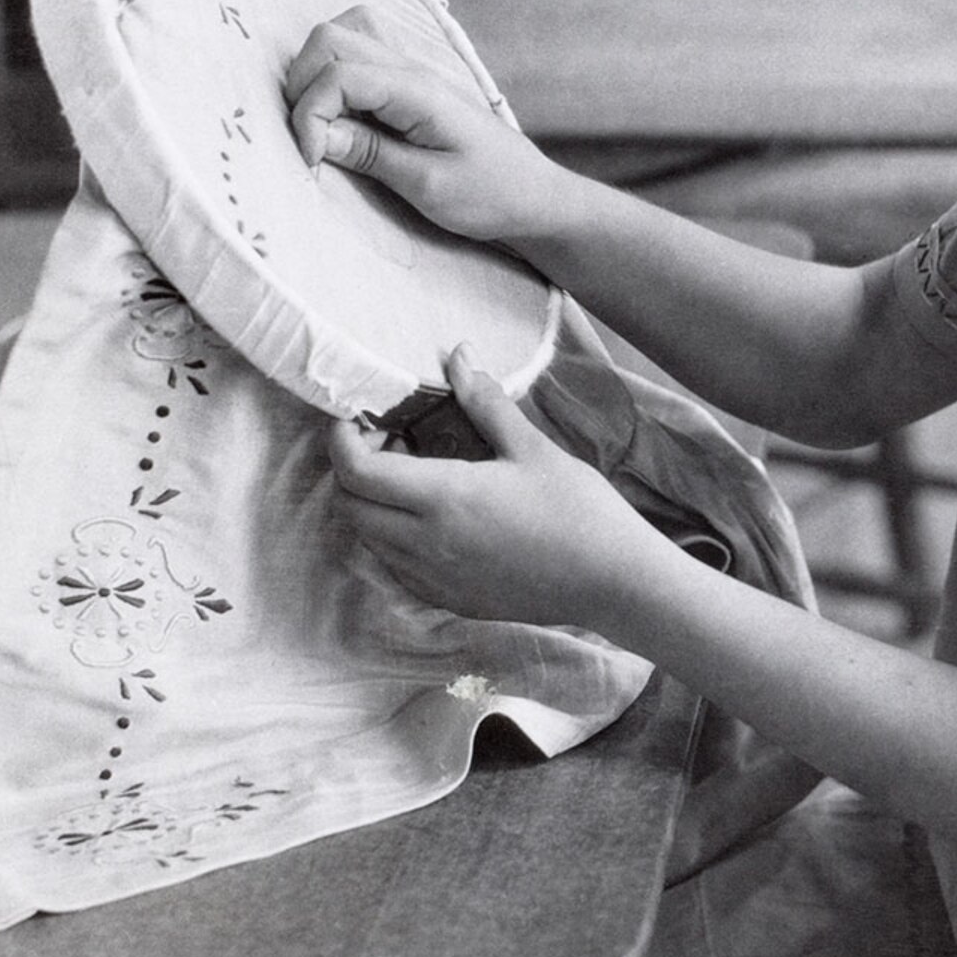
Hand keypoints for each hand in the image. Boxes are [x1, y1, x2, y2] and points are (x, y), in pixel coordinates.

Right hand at [283, 6, 568, 246]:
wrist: (532, 195)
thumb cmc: (489, 195)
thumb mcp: (427, 186)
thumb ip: (368, 154)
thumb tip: (315, 133)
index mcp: (417, 91)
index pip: (338, 74)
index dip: (308, 116)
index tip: (311, 163)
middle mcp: (411, 68)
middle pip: (330, 39)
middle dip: (302, 87)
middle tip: (310, 139)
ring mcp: (411, 69)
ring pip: (343, 34)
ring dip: (315, 72)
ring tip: (321, 123)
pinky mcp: (410, 82)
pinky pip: (362, 50)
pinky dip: (336, 70)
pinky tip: (341, 110)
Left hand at [327, 348, 675, 632]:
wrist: (613, 581)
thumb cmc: (578, 510)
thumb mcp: (532, 448)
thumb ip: (485, 403)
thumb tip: (459, 357)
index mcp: (443, 498)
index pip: (357, 472)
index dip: (343, 441)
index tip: (358, 418)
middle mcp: (426, 544)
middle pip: (350, 507)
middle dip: (353, 470)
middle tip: (390, 441)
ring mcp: (435, 578)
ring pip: (369, 540)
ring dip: (372, 505)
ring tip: (413, 477)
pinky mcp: (449, 600)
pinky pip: (395, 567)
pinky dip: (392, 538)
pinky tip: (431, 518)